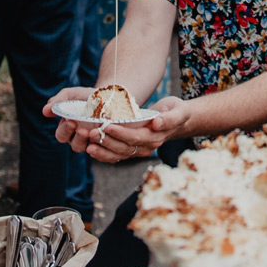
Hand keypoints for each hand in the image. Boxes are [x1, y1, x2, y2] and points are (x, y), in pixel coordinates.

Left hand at [61, 97, 194, 163]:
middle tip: (90, 133)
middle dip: (106, 141)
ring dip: (102, 150)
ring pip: (119, 154)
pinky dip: (104, 155)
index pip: (136, 137)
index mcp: (156, 137)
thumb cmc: (176, 111)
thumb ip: (170, 117)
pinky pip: (117, 156)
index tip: (106, 125)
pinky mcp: (133, 150)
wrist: (177, 120)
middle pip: (124, 147)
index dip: (121, 133)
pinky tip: (92, 150)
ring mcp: (140, 150)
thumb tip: (157, 122)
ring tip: (87, 144)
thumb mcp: (179, 110)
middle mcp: (147, 147)